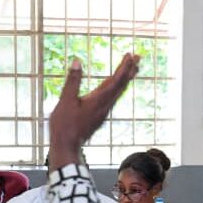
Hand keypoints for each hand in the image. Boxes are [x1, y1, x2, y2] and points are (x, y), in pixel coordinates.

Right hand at [48, 54, 139, 169]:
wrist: (67, 147)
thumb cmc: (64, 125)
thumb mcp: (66, 101)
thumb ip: (73, 81)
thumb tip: (77, 61)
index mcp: (99, 100)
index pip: (116, 80)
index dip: (124, 67)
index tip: (131, 55)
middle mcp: (105, 105)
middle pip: (121, 85)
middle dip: (130, 70)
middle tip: (138, 57)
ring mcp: (103, 111)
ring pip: (118, 92)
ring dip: (125, 78)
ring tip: (131, 68)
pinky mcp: (99, 115)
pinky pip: (112, 98)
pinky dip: (117, 87)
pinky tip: (114, 86)